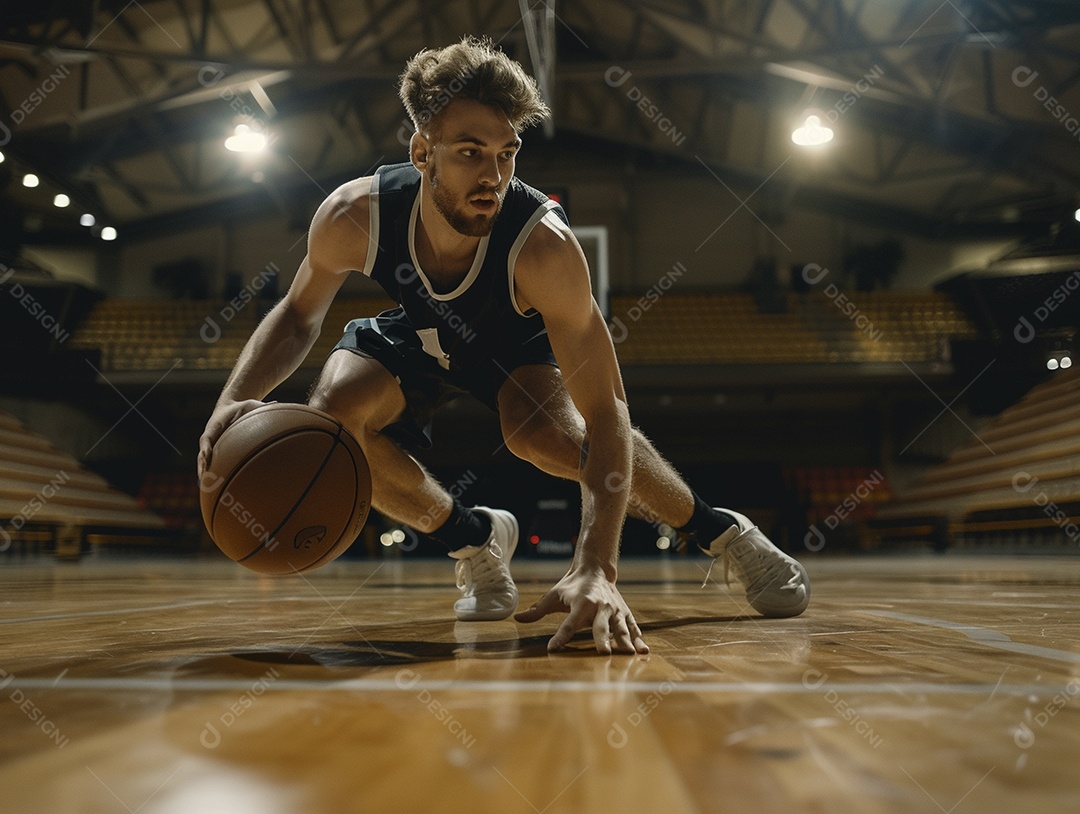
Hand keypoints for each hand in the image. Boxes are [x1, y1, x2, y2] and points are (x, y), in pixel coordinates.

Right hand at [197, 399, 268, 478]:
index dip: (206, 447)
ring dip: (203, 470)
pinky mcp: (214, 448)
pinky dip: (209, 470)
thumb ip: (262, 406)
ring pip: (203, 459)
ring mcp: (210, 443)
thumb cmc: (241, 407)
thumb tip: (277, 404)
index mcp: (215, 425)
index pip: (207, 438)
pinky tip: (212, 484)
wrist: (228, 406)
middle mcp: (210, 436)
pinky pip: (209, 460)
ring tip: (205, 484)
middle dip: (202, 463)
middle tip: (204, 474)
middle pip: (202, 452)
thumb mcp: (251, 404)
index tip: (206, 455)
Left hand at [515, 566, 648, 654]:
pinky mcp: (624, 613)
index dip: (560, 636)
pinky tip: (644, 651)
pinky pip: (633, 627)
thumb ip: (537, 610)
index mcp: (580, 604)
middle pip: (599, 626)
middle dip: (602, 640)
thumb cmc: (571, 586)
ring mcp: (614, 610)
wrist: (595, 569)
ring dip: (625, 641)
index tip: (552, 648)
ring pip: (620, 627)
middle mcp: (599, 607)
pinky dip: (639, 638)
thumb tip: (516, 619)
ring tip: (631, 654)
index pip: (568, 624)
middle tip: (603, 654)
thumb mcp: (553, 596)